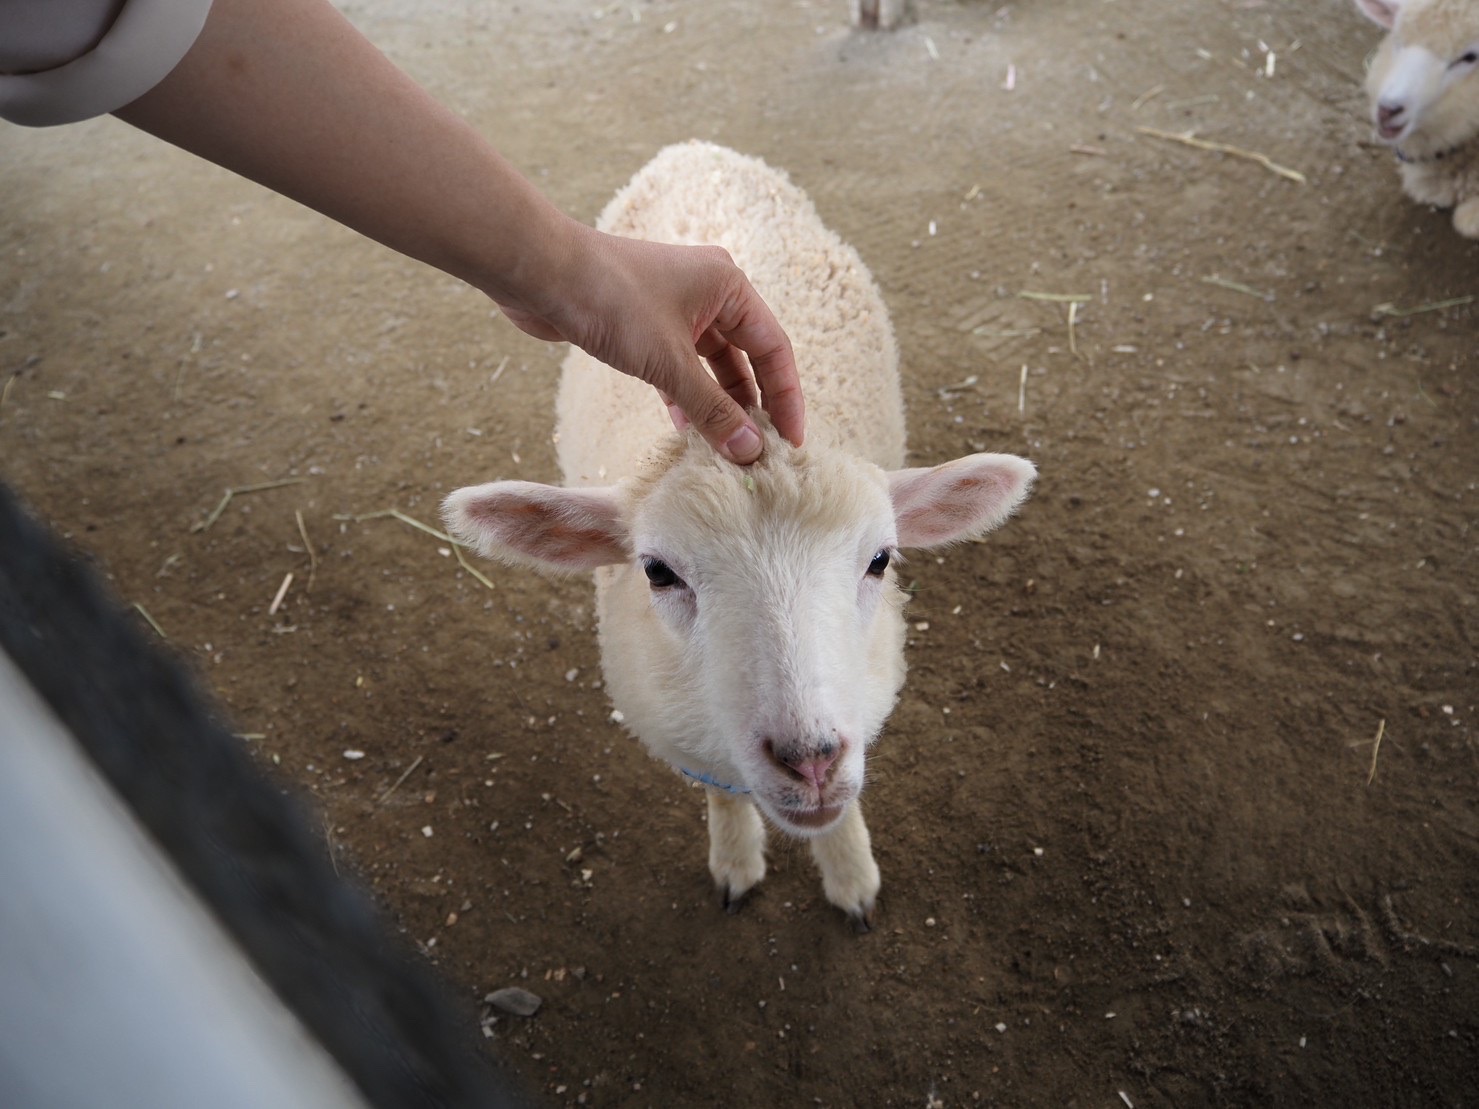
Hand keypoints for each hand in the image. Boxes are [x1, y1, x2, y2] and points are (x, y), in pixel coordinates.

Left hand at [499, 225, 804, 463]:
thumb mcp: (669, 362)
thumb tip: (750, 451)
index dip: (786, 398)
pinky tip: (687, 434)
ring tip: (726, 452)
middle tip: (759, 454)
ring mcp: (677, 310)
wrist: (542, 274)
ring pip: (711, 367)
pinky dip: (685, 399)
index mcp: (729, 287)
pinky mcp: (646, 327)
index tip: (790, 442)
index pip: (774, 349)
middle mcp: (709, 294)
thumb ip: (712, 409)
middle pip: (746, 359)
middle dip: (752, 407)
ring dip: (718, 407)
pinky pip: (679, 369)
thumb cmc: (611, 301)